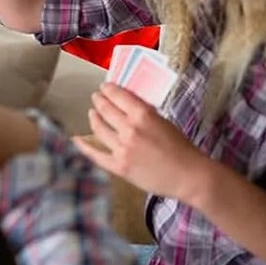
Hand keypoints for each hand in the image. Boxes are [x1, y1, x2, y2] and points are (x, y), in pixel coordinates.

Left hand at [75, 83, 209, 201]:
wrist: (190, 177)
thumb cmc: (182, 148)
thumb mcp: (164, 122)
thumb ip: (144, 114)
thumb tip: (126, 106)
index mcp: (142, 115)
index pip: (118, 95)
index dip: (108, 89)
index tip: (104, 87)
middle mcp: (129, 129)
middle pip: (105, 109)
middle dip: (99, 100)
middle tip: (96, 97)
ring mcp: (122, 148)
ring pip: (99, 128)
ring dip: (93, 118)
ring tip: (92, 113)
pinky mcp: (119, 167)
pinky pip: (96, 155)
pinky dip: (83, 146)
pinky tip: (75, 139)